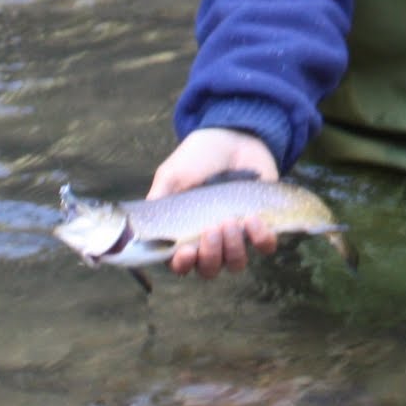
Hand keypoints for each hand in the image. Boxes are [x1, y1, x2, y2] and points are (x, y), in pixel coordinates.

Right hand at [147, 127, 280, 278]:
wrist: (235, 136)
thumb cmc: (199, 155)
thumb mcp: (173, 174)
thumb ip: (159, 199)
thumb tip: (140, 228)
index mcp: (185, 231)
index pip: (180, 264)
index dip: (182, 265)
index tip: (186, 252)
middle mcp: (211, 240)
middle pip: (209, 269)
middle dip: (210, 255)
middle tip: (211, 228)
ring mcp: (237, 234)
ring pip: (235, 263)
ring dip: (233, 248)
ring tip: (231, 220)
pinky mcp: (262, 225)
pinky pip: (265, 247)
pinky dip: (260, 239)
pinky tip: (253, 218)